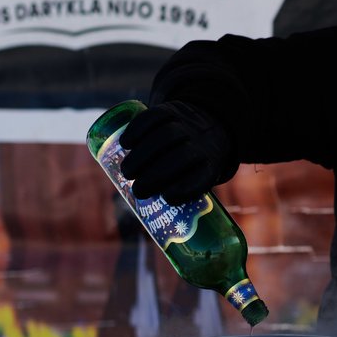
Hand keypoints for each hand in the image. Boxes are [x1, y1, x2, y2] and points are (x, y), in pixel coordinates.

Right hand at [119, 100, 237, 203]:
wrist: (206, 125)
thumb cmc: (195, 163)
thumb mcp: (199, 177)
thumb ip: (181, 196)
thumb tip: (157, 226)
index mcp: (212, 163)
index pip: (203, 176)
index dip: (186, 188)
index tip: (167, 199)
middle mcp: (202, 142)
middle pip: (182, 157)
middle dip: (156, 175)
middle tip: (137, 190)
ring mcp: (188, 124)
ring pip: (166, 136)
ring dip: (142, 155)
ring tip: (126, 172)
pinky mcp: (172, 109)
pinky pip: (155, 115)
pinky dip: (137, 129)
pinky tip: (124, 142)